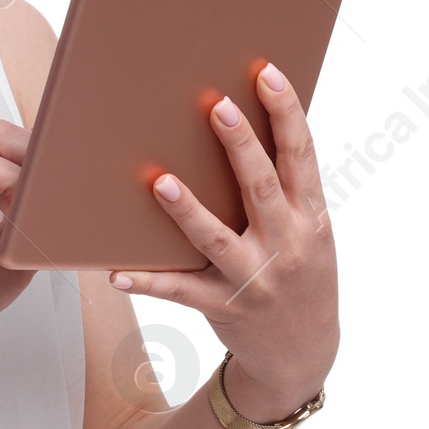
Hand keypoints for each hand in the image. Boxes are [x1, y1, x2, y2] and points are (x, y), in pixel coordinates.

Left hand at [110, 63, 338, 416]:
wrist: (304, 356)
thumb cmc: (299, 275)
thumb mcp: (310, 232)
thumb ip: (285, 189)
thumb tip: (248, 125)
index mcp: (312, 217)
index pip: (301, 155)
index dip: (286, 113)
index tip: (267, 72)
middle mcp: (287, 245)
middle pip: (260, 187)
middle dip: (240, 146)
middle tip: (216, 105)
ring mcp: (253, 278)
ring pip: (215, 239)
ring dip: (187, 211)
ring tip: (160, 182)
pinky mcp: (222, 307)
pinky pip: (179, 292)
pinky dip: (148, 281)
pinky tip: (116, 271)